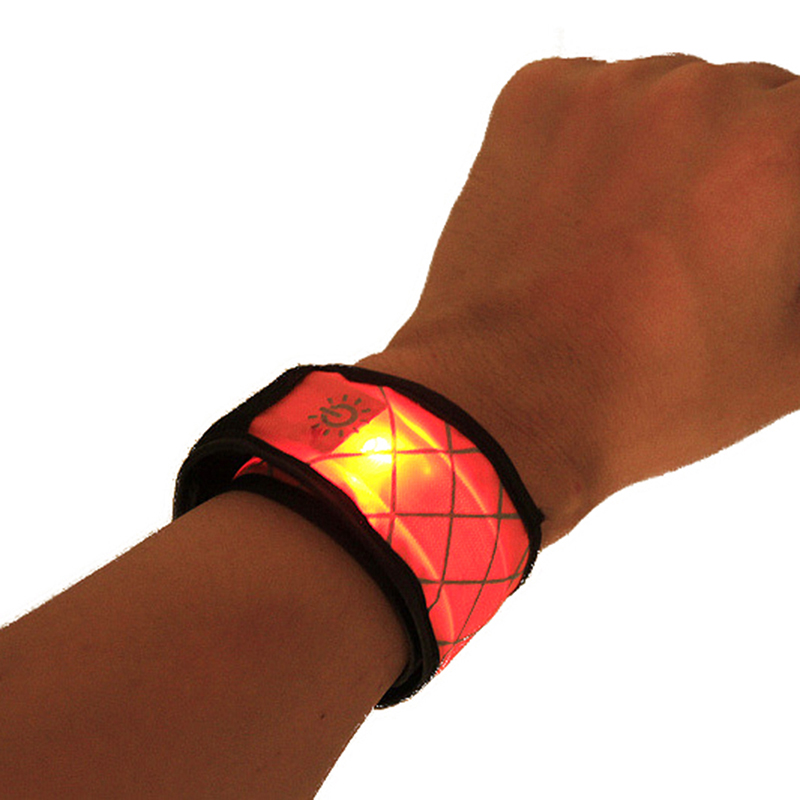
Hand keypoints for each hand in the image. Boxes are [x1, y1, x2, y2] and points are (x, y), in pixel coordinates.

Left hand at [361, 55, 799, 546]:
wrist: (505, 400)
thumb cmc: (642, 393)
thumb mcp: (791, 359)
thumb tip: (788, 235)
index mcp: (777, 149)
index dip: (789, 193)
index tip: (765, 230)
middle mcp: (694, 96)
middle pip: (747, 104)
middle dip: (739, 166)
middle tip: (698, 244)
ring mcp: (603, 91)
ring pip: (667, 97)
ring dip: (666, 149)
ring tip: (628, 239)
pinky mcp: (532, 100)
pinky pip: (590, 100)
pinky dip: (593, 143)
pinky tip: (580, 215)